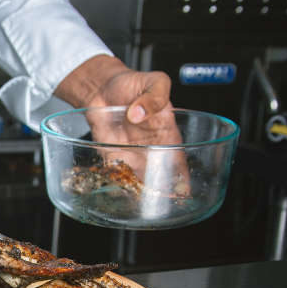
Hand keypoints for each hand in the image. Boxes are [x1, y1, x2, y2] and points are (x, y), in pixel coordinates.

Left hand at [55, 55, 188, 195]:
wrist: (103, 87)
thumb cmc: (133, 84)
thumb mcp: (153, 81)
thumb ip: (154, 95)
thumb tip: (139, 113)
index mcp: (166, 132)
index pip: (178, 159)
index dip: (182, 177)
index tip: (183, 192)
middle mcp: (150, 147)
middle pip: (160, 176)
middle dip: (162, 192)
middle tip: (161, 204)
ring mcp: (131, 153)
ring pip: (139, 179)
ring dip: (140, 192)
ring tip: (142, 206)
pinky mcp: (111, 155)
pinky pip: (116, 174)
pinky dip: (117, 185)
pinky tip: (119, 196)